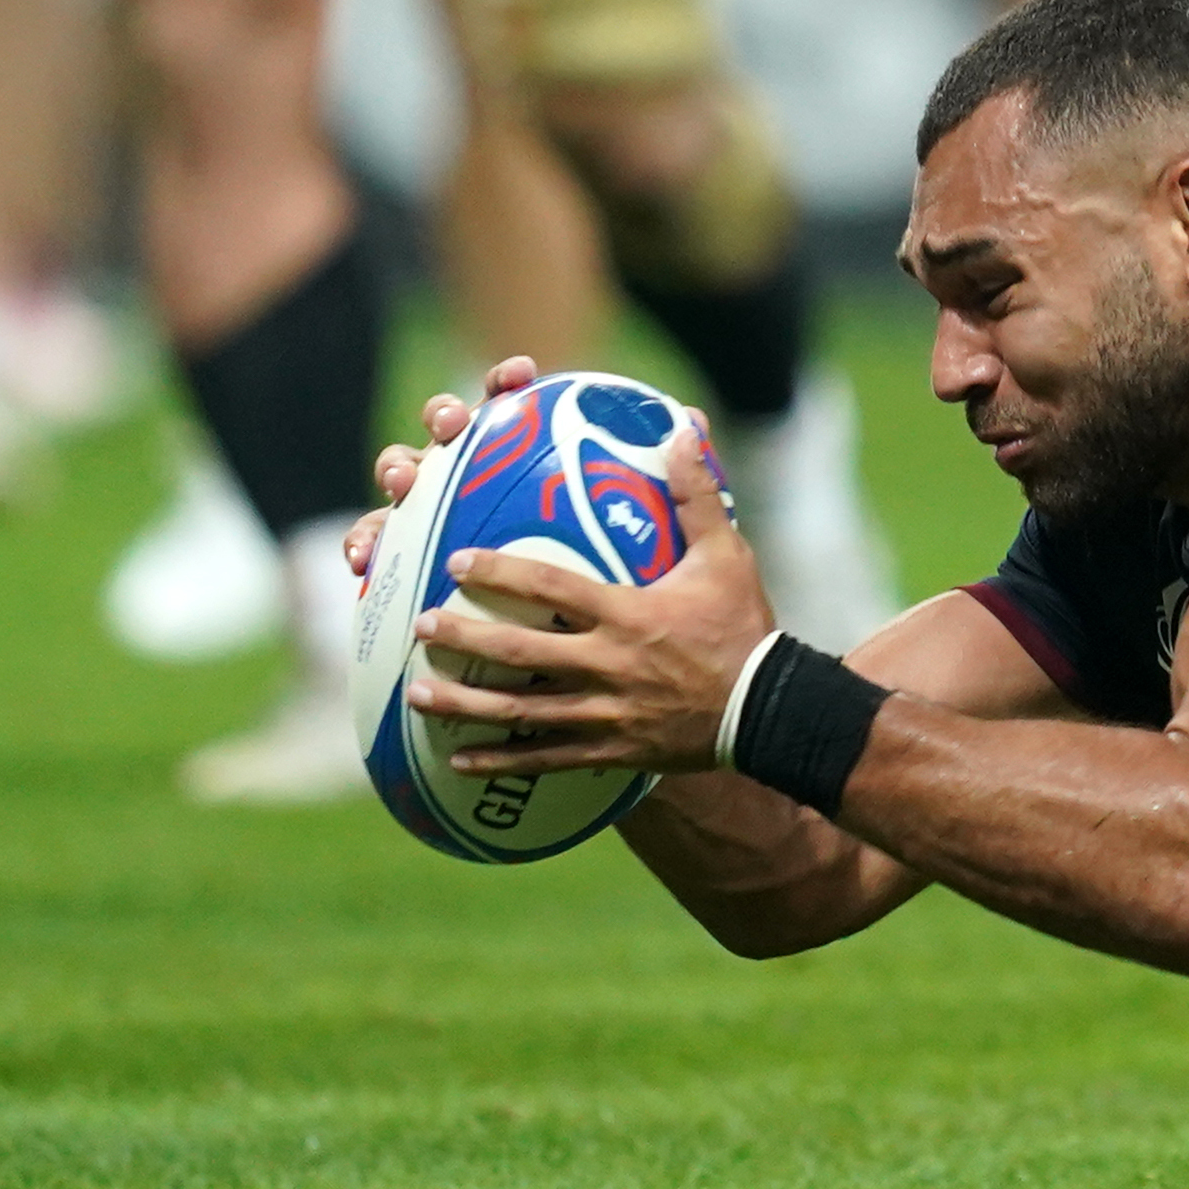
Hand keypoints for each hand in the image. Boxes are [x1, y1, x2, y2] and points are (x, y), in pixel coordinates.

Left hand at [403, 416, 776, 778]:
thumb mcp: (726, 556)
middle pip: (522, 655)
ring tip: (418, 694)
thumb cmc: (744, 628)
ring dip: (466, 704)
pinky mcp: (611, 751)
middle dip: (465, 640)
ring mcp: (607, 715)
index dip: (501, 574)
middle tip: (421, 626)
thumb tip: (681, 427)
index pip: (552, 590)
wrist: (769, 712)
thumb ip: (696, 494)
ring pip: (523, 714)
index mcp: (629, 616)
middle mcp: (608, 666)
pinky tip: (460, 760)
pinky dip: (502, 761)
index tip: (458, 561)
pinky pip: (547, 760)